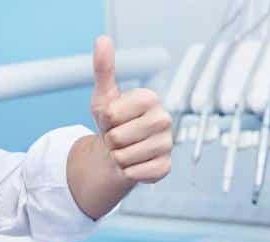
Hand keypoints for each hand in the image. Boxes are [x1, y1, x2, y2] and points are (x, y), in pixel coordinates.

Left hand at [91, 35, 171, 183]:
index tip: (113, 119)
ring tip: (124, 149)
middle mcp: (164, 119)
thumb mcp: (103, 96)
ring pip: (125, 157)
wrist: (118, 151)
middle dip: (110, 141)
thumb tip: (102, 40)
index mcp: (150, 98)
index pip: (112, 115)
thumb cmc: (112, 123)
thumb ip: (104, 69)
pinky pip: (135, 173)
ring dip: (117, 157)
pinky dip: (127, 171)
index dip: (105, 120)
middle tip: (117, 137)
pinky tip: (133, 163)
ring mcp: (167, 144)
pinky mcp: (165, 167)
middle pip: (118, 137)